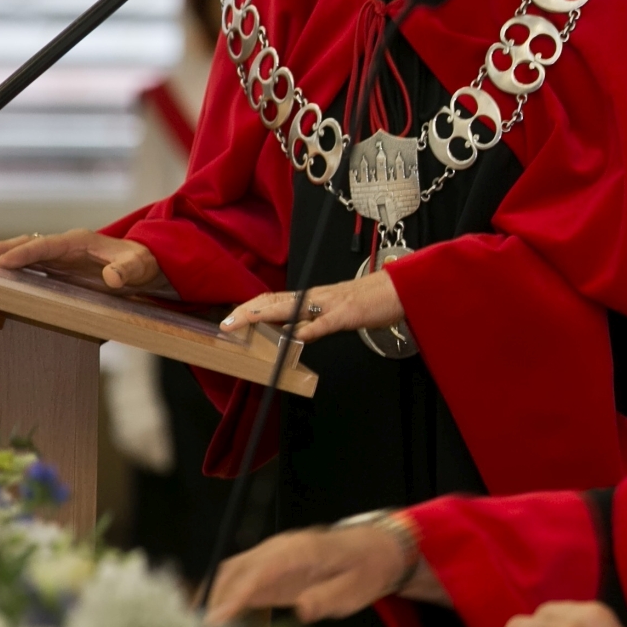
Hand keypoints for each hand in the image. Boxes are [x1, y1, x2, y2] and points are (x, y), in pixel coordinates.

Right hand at [0, 230, 164, 291]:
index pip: (48, 245)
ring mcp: (62, 257)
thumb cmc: (143, 263)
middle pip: (31, 244)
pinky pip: (34, 267)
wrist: (146, 267)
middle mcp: (67, 246)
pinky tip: (1, 276)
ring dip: (6, 258)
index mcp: (81, 241)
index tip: (5, 261)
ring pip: (28, 254)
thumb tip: (112, 277)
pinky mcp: (60, 269)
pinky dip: (17, 269)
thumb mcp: (140, 266)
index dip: (26, 253)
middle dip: (6, 249)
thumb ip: (127, 270)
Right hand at [205, 524, 444, 624]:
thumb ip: (328, 598)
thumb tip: (302, 609)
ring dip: (213, 599)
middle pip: (237, 569)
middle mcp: (281, 548)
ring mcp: (273, 556)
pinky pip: (239, 580)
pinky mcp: (270, 569)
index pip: (260, 570)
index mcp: (302, 550)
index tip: (216, 620)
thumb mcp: (356, 589)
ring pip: (232, 573)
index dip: (236, 594)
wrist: (376, 551)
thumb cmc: (366, 570)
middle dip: (215, 599)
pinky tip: (213, 626)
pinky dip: (223, 600)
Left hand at [219, 271, 403, 342]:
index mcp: (313, 297)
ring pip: (291, 306)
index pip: (274, 299)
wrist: (401, 288)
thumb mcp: (337, 312)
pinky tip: (292, 338)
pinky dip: (306, 330)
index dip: (250, 308)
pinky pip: (323, 323)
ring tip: (243, 324)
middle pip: (274, 301)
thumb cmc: (372, 300)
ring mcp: (331, 304)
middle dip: (247, 311)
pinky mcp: (348, 314)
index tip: (229, 319)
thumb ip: (314, 322)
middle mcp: (316, 297)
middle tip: (225, 323)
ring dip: (264, 315)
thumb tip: (292, 333)